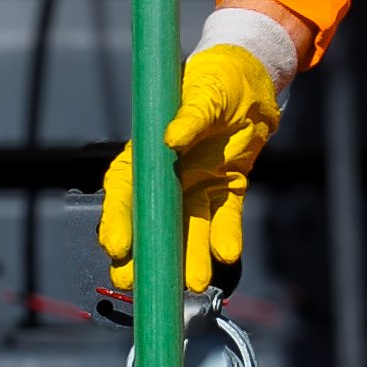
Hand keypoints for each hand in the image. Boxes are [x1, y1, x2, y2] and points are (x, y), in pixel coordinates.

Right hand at [97, 41, 284, 290]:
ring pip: (190, 230)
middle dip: (146, 255)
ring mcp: (196, 188)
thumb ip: (188, 117)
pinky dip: (225, 237)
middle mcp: (168, 178)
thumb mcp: (203, 93)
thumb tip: (172, 139)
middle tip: (139, 285)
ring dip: (190, 257)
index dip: (118, 221)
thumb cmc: (215, 81)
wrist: (251, 83)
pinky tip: (225, 255)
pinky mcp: (225, 191)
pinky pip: (224, 220)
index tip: (116, 247)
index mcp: (148, 154)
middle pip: (152, 223)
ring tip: (194, 283)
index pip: (126, 192)